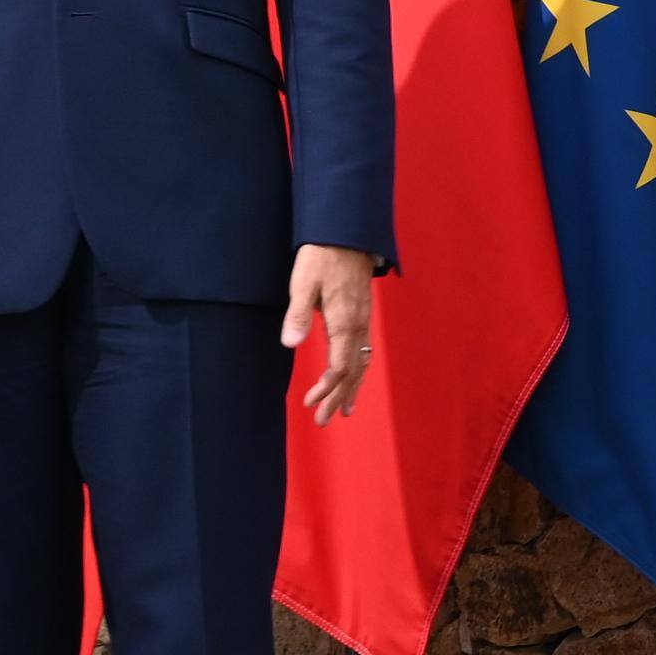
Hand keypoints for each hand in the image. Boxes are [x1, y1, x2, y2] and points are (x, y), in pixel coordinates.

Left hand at [286, 244, 377, 423]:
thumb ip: (298, 315)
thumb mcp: (302, 283)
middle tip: (325, 420)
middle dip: (339, 398)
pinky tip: (354, 376)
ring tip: (345, 410)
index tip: (310, 402)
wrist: (346, 234)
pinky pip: (365, 352)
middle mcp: (358, 327)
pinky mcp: (363, 315)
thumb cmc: (321, 258)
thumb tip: (290, 344)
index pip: (339, 367)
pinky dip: (359, 371)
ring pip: (362, 364)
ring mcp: (363, 321)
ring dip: (352, 389)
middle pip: (353, 372)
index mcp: (344, 323)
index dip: (326, 389)